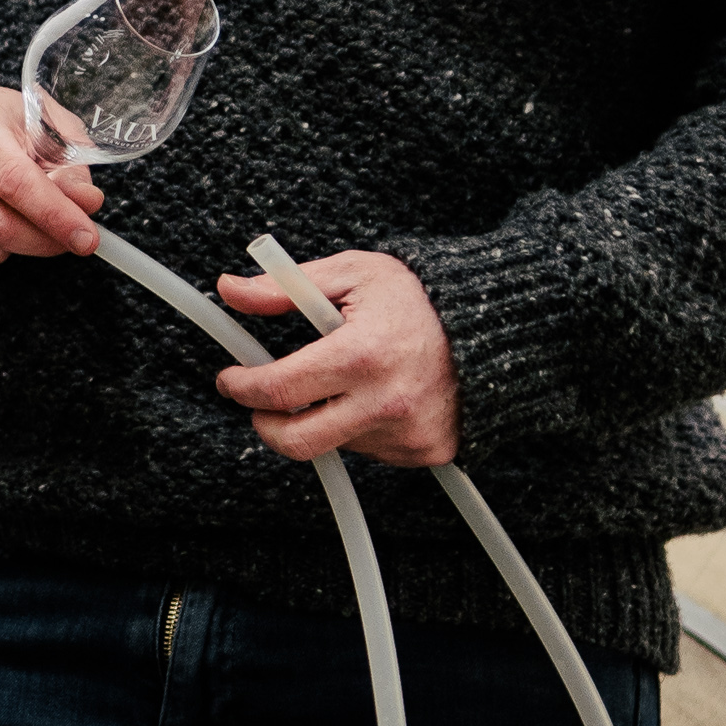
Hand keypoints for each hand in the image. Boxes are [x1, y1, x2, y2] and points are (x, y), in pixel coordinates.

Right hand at [0, 83, 104, 276]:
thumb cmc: (6, 126)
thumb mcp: (48, 128)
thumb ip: (71, 165)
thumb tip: (86, 204)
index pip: (13, 181)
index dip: (54, 214)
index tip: (87, 237)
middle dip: (43, 241)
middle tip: (70, 239)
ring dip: (17, 247)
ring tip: (19, 215)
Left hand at [212, 249, 457, 468]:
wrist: (494, 324)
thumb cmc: (418, 296)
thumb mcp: (350, 274)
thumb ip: (285, 288)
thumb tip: (230, 289)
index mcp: (362, 354)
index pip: (279, 390)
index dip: (242, 386)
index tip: (231, 378)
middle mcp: (387, 402)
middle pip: (297, 441)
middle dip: (266, 424)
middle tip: (261, 403)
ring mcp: (410, 433)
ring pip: (335, 442)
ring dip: (324, 417)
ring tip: (348, 378)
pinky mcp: (429, 451)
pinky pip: (372, 450)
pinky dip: (360, 427)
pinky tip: (379, 394)